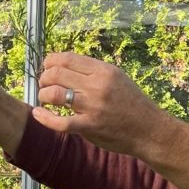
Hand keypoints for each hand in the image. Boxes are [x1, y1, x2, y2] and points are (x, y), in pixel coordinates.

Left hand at [35, 51, 188, 188]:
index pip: (67, 58)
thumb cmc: (132, 104)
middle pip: (56, 74)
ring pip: (55, 94)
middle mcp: (97, 85)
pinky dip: (45, 118)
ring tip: (45, 99)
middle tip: (45, 85)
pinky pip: (60, 122)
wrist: (149, 130)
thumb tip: (65, 66)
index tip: (47, 68)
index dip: (50, 61)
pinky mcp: (90, 126)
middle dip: (44, 78)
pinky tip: (38, 114)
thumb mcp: (117, 78)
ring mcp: (93, 106)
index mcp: (104, 70)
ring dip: (44, 95)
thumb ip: (94, 72)